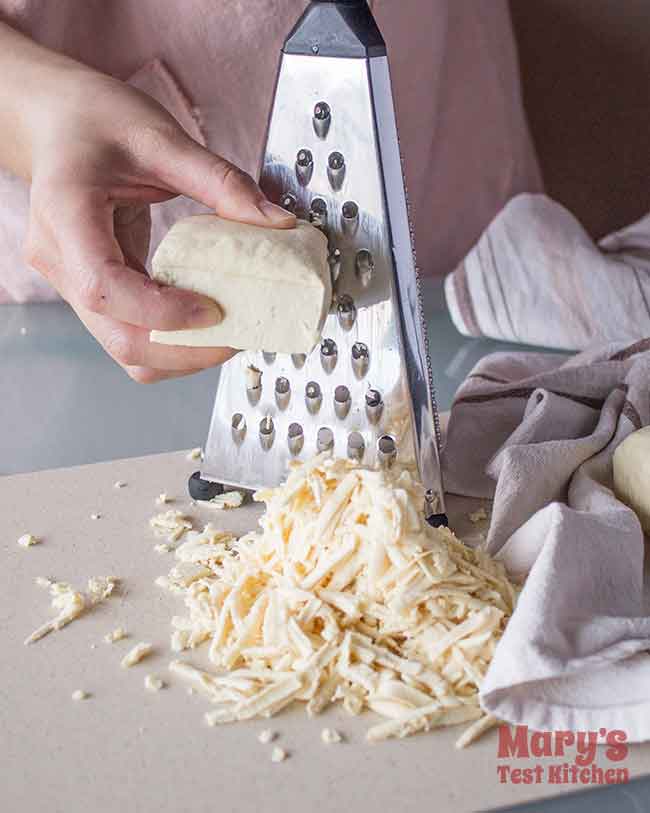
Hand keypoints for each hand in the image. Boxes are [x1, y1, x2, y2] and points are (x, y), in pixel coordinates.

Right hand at [21, 66, 294, 381]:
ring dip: (181, 353)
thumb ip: (221, 183)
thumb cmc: (97, 121)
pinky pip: (131, 332)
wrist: (59, 123)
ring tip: (227, 333)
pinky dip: (172, 339)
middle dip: (184, 350)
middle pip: (119, 338)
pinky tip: (205, 321)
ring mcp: (72, 282)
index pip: (104, 288)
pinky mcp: (93, 291)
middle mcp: (60, 259)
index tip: (215, 310)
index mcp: (66, 214)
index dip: (163, 313)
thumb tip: (277, 224)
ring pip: (126, 347)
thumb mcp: (163, 139)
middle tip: (237, 335)